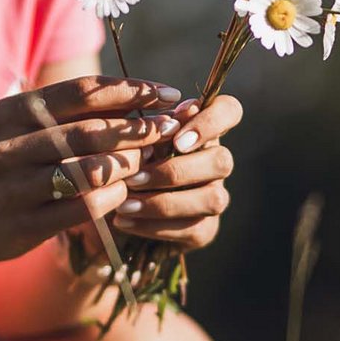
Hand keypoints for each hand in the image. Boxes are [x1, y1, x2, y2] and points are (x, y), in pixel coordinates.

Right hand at [0, 76, 183, 270]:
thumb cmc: (4, 167)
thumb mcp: (22, 130)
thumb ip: (70, 115)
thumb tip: (138, 100)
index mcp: (12, 112)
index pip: (82, 92)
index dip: (132, 91)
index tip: (169, 94)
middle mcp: (9, 144)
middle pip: (90, 130)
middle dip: (139, 129)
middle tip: (171, 130)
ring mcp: (14, 186)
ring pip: (88, 169)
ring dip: (129, 165)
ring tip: (150, 162)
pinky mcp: (23, 223)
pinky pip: (82, 207)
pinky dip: (112, 198)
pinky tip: (126, 193)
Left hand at [110, 94, 242, 249]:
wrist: (110, 202)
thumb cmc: (122, 158)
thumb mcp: (129, 139)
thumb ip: (149, 127)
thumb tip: (168, 121)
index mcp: (201, 129)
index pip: (230, 110)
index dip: (211, 122)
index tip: (176, 139)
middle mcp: (216, 162)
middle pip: (223, 161)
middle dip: (176, 171)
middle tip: (135, 177)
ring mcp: (214, 196)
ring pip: (213, 199)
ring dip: (165, 202)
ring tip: (125, 204)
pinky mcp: (205, 229)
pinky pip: (191, 229)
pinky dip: (153, 225)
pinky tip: (124, 220)